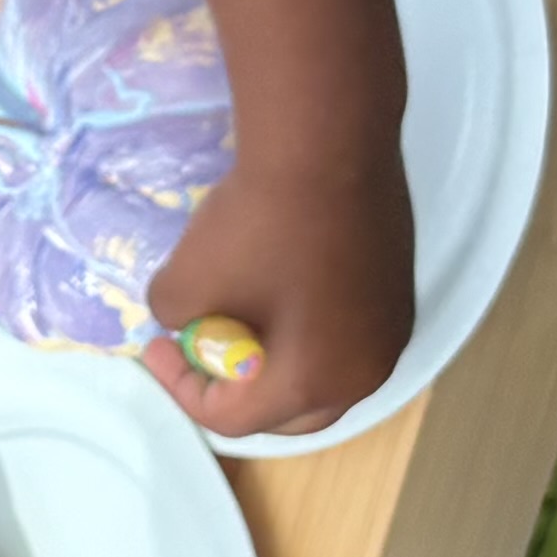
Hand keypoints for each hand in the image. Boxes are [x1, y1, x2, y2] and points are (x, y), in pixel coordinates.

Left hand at [144, 134, 416, 441]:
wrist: (329, 139)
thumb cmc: (258, 223)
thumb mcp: (185, 282)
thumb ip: (178, 319)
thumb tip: (189, 318)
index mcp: (314, 384)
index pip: (234, 416)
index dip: (182, 388)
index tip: (157, 347)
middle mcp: (366, 370)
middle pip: (290, 410)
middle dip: (237, 391)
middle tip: (200, 353)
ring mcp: (392, 328)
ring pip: (326, 370)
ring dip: (279, 361)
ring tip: (239, 321)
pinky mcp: (399, 287)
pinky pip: (347, 330)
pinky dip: (310, 328)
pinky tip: (281, 285)